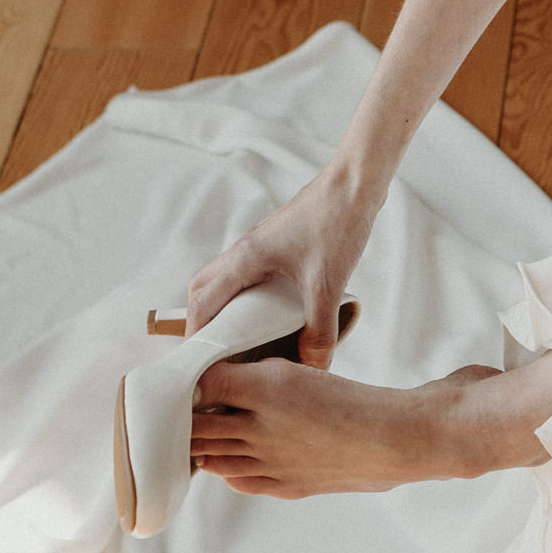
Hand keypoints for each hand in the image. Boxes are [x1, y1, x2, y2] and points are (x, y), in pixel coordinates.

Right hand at [184, 162, 378, 366]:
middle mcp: (243, 250)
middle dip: (202, 322)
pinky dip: (245, 296)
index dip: (196, 337)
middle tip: (216, 353)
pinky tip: (271, 313)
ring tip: (240, 339)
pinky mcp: (274, 244)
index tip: (199, 366)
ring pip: (223, 280)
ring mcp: (257, 245)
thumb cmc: (336, 222)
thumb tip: (313, 368)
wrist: (355, 184)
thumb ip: (319, 330)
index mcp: (245, 258)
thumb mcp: (328, 283)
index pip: (201, 304)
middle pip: (202, 290)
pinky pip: (245, 274)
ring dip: (223, 308)